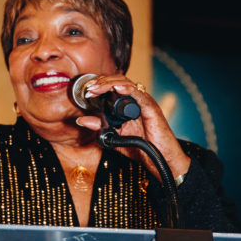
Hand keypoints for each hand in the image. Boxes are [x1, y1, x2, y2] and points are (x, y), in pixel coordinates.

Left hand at [74, 73, 190, 180]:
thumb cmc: (142, 148)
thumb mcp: (115, 136)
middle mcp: (138, 101)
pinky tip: (117, 89)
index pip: (115, 86)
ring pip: (128, 84)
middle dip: (103, 82)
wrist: (160, 160)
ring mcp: (145, 103)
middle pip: (120, 81)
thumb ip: (100, 127)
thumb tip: (81, 120)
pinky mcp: (152, 109)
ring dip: (110, 84)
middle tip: (90, 88)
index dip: (100, 85)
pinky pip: (140, 96)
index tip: (88, 91)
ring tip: (97, 88)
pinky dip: (128, 90)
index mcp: (130, 104)